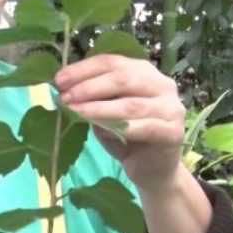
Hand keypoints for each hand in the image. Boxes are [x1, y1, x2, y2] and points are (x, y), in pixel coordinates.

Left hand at [55, 54, 186, 193]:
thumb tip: (64, 90)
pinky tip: (99, 130)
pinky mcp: (173, 132)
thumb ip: (93, 98)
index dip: (84, 69)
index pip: (112, 62)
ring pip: (130, 104)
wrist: (152, 170)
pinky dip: (119, 128)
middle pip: (123, 78)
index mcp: (144, 72)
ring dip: (99, 107)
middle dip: (89, 87)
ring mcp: (171, 108)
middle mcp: (162, 84)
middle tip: (65, 97)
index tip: (59, 80)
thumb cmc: (126, 137)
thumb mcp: (105, 112)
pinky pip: (143, 127)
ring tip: (74, 111)